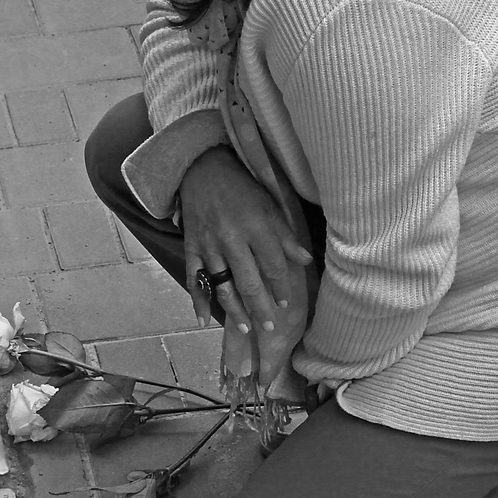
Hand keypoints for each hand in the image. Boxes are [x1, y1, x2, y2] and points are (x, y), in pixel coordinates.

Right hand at [179, 146, 312, 337]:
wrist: (202, 169)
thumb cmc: (242, 188)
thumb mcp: (269, 205)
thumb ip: (286, 235)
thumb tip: (305, 261)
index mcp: (256, 227)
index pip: (273, 265)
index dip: (281, 287)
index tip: (286, 303)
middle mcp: (231, 239)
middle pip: (248, 282)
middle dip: (260, 307)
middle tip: (270, 328)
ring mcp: (208, 246)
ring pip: (222, 285)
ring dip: (234, 310)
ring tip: (246, 328)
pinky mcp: (191, 247)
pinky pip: (194, 279)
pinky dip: (198, 301)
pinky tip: (204, 321)